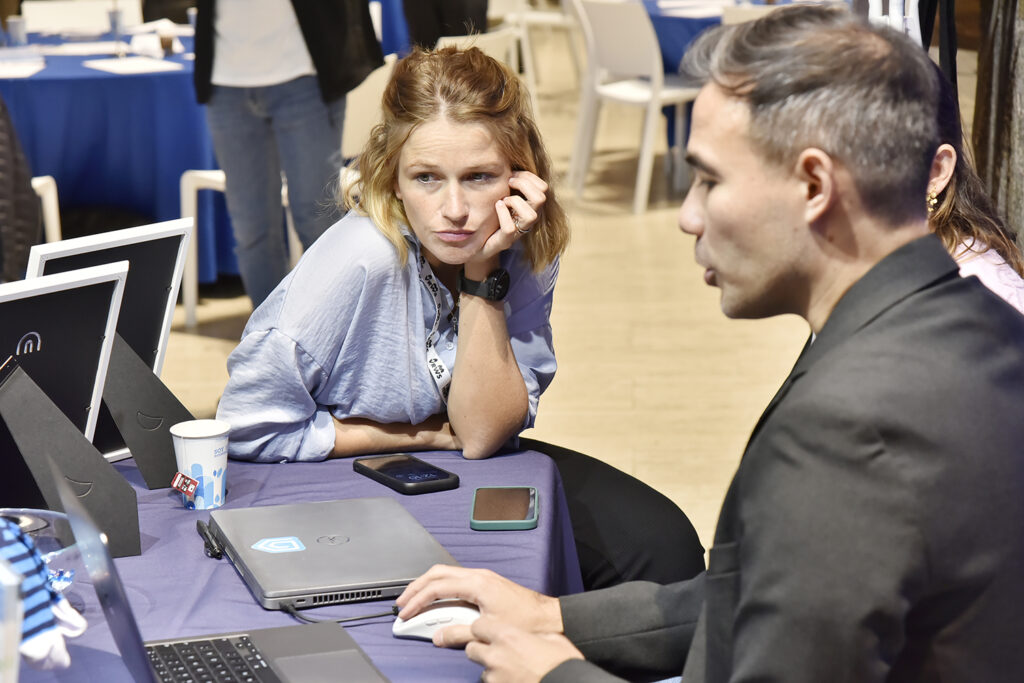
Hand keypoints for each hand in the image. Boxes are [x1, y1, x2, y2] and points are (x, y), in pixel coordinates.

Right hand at [395, 565, 562, 647]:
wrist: (548, 617)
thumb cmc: (526, 620)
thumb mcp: (488, 629)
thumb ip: (460, 633)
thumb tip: (438, 636)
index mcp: (476, 583)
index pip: (437, 587)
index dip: (417, 600)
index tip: (405, 612)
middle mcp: (478, 575)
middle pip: (436, 574)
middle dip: (416, 588)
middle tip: (402, 603)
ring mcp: (482, 577)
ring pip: (445, 574)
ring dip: (426, 586)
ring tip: (414, 601)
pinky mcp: (485, 584)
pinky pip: (455, 580)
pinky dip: (440, 589)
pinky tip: (436, 600)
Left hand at [465, 171, 548, 274]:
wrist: (474, 245)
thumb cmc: (488, 216)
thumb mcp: (499, 195)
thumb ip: (506, 182)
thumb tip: (506, 161)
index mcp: (529, 206)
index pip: (542, 188)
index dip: (529, 177)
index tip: (512, 174)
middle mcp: (527, 220)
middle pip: (541, 198)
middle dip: (524, 184)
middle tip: (508, 182)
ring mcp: (517, 232)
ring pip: (531, 215)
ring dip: (515, 201)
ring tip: (503, 199)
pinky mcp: (504, 242)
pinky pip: (509, 228)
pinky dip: (503, 214)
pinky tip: (497, 206)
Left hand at [466, 619, 583, 682]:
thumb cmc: (563, 663)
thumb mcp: (550, 638)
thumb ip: (529, 633)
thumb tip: (525, 634)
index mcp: (508, 636)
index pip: (477, 626)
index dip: (483, 629)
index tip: (489, 632)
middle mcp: (496, 656)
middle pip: (472, 649)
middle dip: (481, 649)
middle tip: (497, 652)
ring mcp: (495, 677)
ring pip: (482, 670)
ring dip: (492, 669)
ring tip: (511, 671)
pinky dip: (500, 682)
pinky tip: (514, 680)